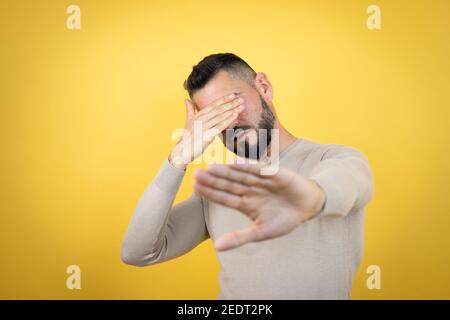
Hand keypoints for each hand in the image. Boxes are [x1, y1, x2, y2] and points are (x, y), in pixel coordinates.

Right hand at [169, 93, 244, 169]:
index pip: (213, 105)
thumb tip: (186, 99)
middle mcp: (200, 119)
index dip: (223, 99)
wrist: (181, 152)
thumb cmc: (187, 138)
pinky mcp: (206, 135)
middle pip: (218, 109)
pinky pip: (219, 126)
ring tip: (241, 106)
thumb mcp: (188, 122)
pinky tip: (235, 116)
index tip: (233, 95)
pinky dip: (228, 120)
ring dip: (232, 110)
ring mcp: (203, 127)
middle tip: (241, 99)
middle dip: (230, 103)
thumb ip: (190, 110)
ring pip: (220, 116)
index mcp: (198, 115)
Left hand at [193, 162, 325, 250]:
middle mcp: (249, 190)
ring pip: (239, 176)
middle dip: (212, 180)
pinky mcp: (273, 174)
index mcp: (245, 203)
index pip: (223, 197)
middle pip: (228, 185)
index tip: (194, 188)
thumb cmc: (284, 220)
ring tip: (210, 168)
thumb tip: (216, 247)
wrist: (309, 207)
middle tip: (196, 175)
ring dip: (225, 172)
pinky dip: (246, 167)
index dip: (210, 193)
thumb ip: (239, 238)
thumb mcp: (260, 232)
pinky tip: (232, 164)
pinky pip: (257, 169)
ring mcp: (260, 181)